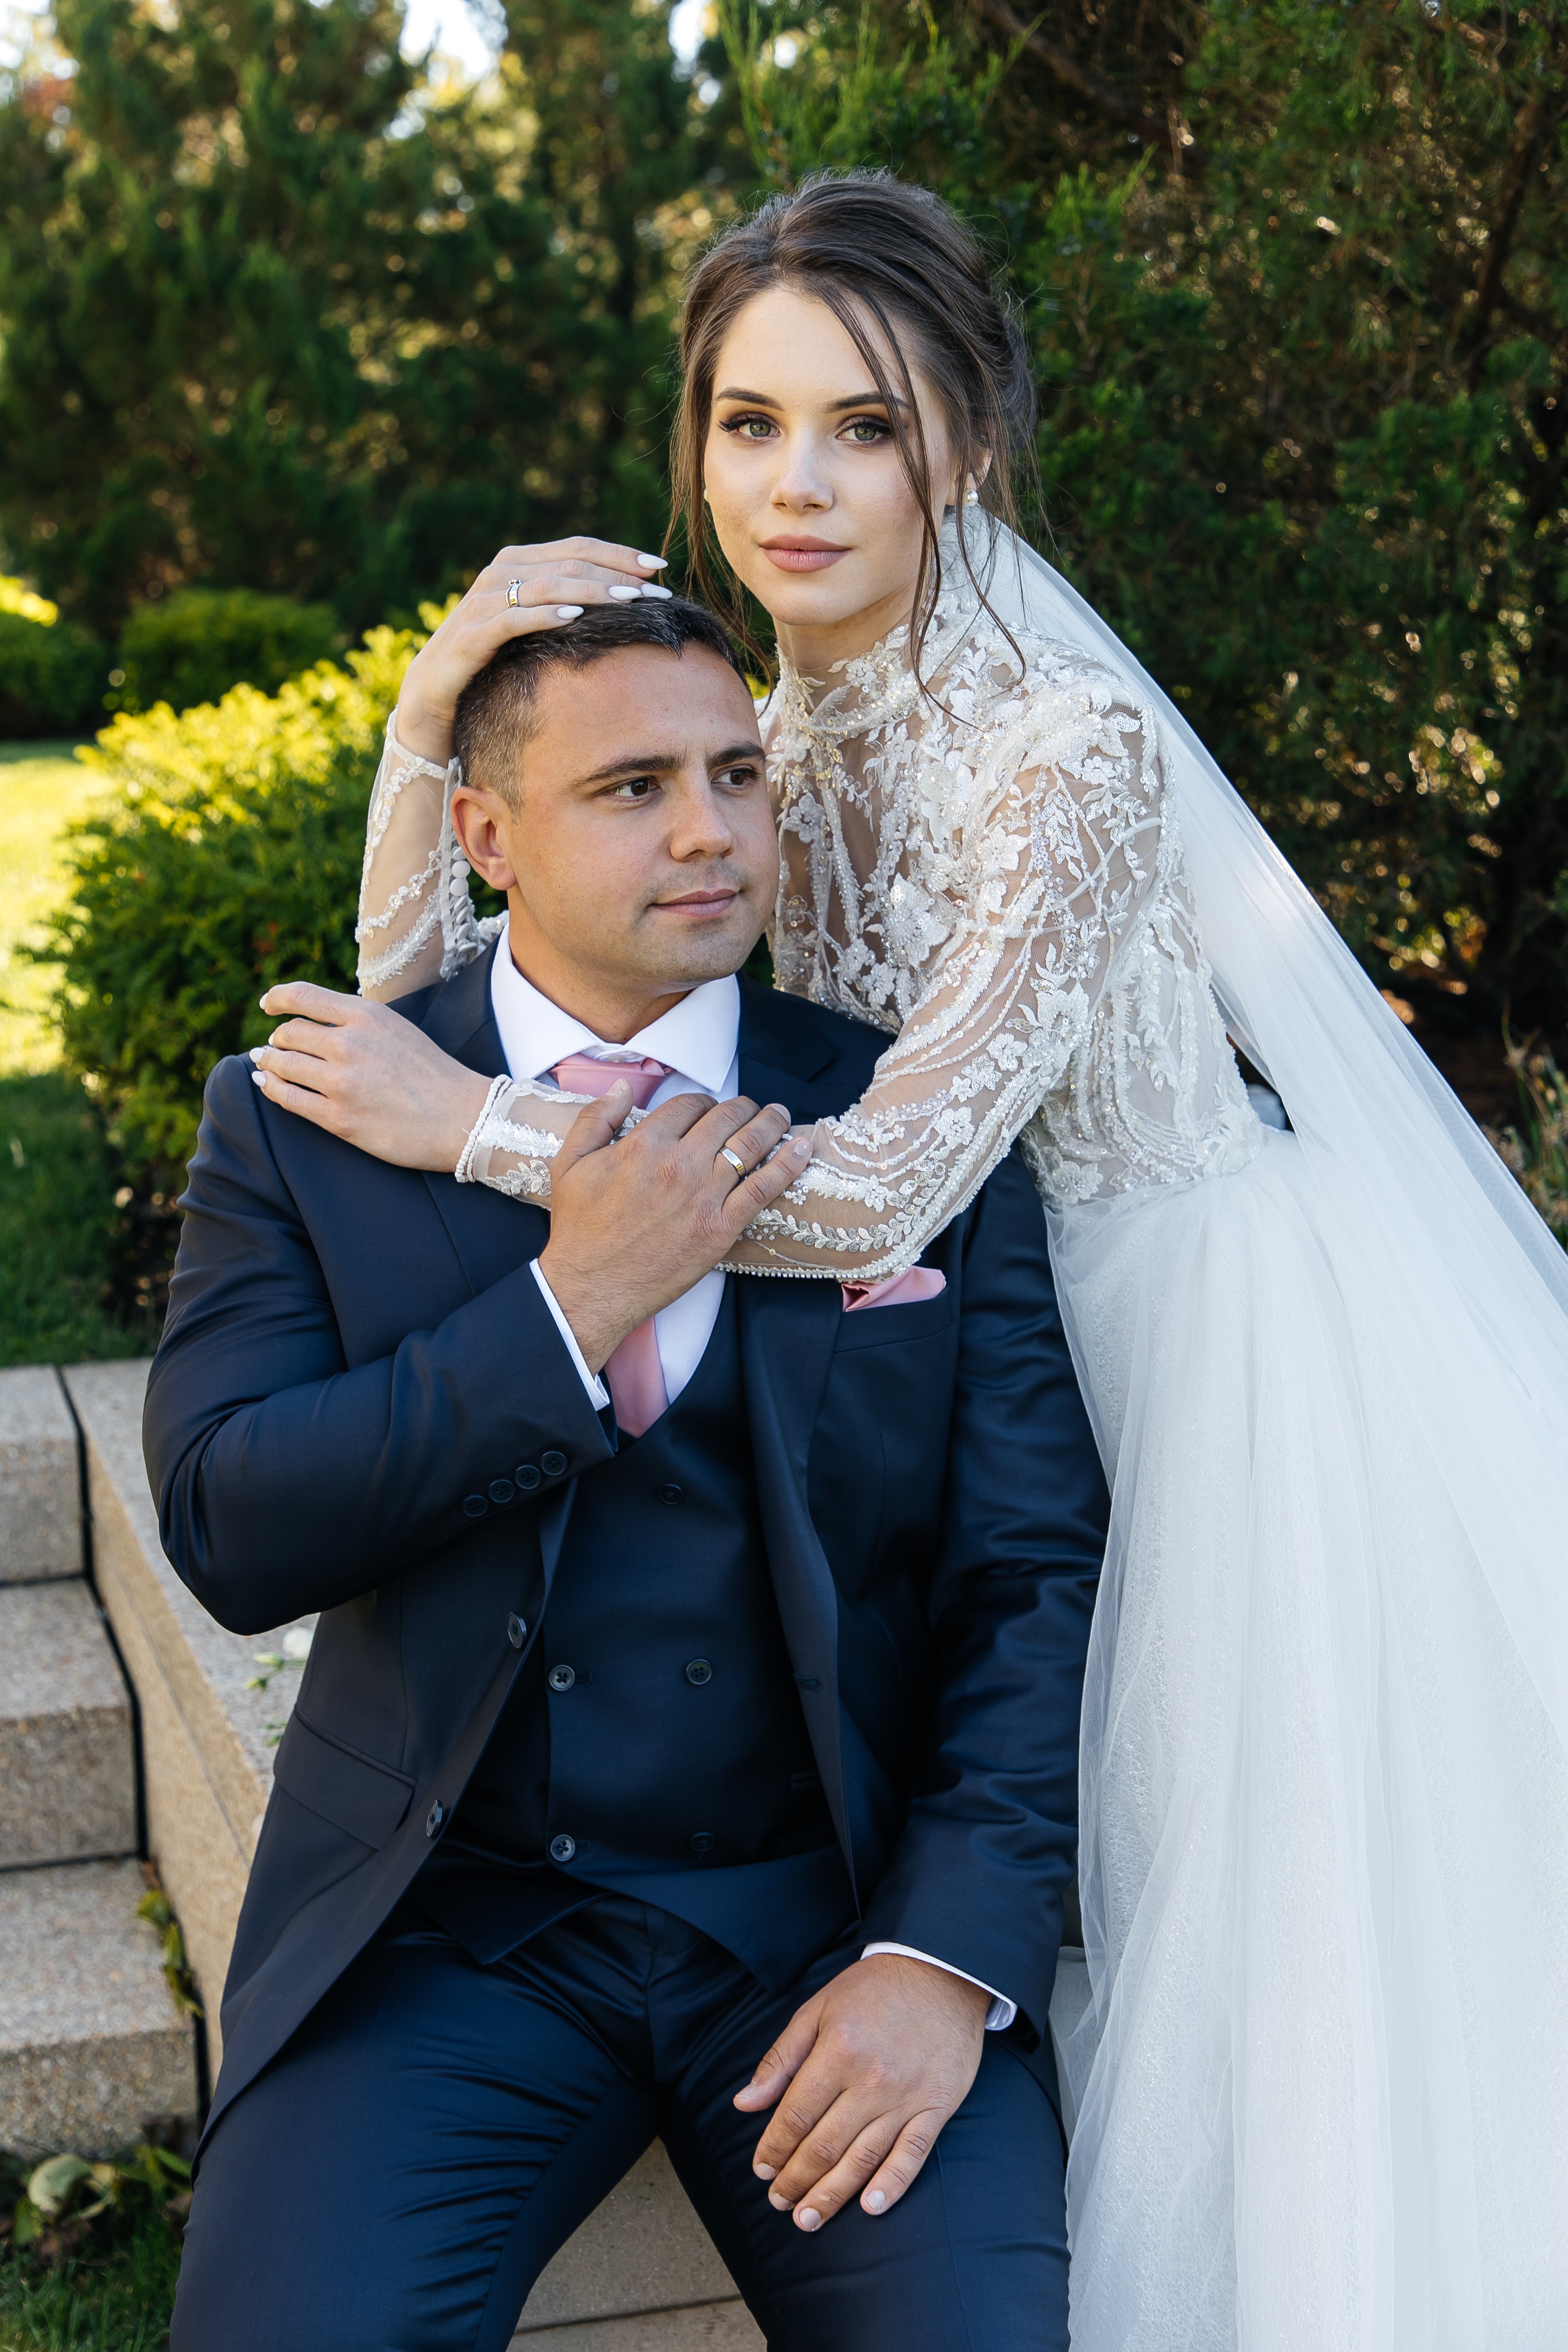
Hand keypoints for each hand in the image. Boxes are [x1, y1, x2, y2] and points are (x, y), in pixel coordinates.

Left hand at [249, 983, 490, 1168]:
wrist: (462, 1117)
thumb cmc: (432, 1073)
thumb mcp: (397, 1028)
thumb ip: (357, 1021)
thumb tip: (310, 1021)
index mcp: (366, 1016)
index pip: (302, 996)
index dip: (277, 998)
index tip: (268, 1005)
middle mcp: (349, 1044)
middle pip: (288, 1034)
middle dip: (277, 1040)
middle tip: (275, 1047)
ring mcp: (342, 1083)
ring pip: (282, 1065)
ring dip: (269, 1064)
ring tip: (266, 1064)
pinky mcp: (339, 1119)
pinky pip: (288, 1099)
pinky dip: (271, 1089)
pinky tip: (267, 1085)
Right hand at [397, 537, 670, 764]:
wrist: (435, 697)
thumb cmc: (493, 661)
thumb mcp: (533, 626)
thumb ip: (564, 602)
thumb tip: (623, 597)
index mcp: (518, 563)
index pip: (577, 547)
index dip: (619, 552)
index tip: (660, 566)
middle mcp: (499, 573)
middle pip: (568, 562)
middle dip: (616, 574)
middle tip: (656, 590)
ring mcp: (483, 602)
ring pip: (546, 585)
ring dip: (591, 591)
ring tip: (629, 600)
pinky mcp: (472, 635)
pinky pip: (513, 619)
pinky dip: (544, 615)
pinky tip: (575, 616)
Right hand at [537, 1087, 810, 1370]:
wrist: (590, 1288)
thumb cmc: (579, 1230)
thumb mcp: (570, 1164)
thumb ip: (596, 1118)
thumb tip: (621, 1086)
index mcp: (644, 1143)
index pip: (689, 1104)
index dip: (703, 1102)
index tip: (708, 1110)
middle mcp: (679, 1163)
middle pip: (726, 1117)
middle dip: (743, 1106)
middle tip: (752, 1108)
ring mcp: (704, 1196)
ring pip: (751, 1144)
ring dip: (772, 1123)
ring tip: (780, 1115)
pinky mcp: (721, 1228)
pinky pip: (764, 1187)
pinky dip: (788, 1163)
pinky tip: (801, 1147)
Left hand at [734, 1955, 988, 2231]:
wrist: (942, 1972)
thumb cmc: (873, 1988)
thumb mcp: (818, 2009)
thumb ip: (781, 2058)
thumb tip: (744, 2102)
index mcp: (838, 2050)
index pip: (795, 2115)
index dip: (773, 2148)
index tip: (760, 2169)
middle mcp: (872, 2078)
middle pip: (825, 2145)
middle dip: (796, 2179)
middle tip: (778, 2202)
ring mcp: (907, 2096)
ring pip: (863, 2158)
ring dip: (832, 2194)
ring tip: (807, 2218)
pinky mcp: (937, 2106)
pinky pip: (913, 2155)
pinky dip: (892, 2184)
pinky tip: (870, 2206)